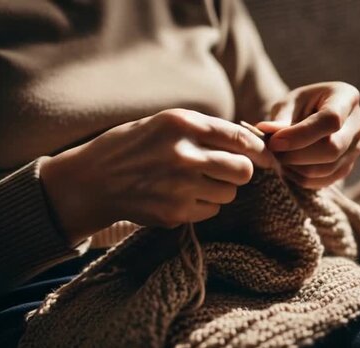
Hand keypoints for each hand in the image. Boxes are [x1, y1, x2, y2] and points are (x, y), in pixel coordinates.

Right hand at [41, 109, 272, 242]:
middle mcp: (184, 153)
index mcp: (183, 124)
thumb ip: (205, 129)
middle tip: (226, 172)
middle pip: (242, 170)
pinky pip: (211, 211)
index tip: (268, 158)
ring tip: (194, 183)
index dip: (260, 151)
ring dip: (220, 190)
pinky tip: (180, 197)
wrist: (91, 180)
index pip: (241, 139)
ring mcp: (179, 185)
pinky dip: (203, 206)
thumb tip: (252, 143)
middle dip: (240, 172)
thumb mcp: (165, 123)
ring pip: (229, 193)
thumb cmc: (132, 146)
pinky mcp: (174, 212)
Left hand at [256, 82, 359, 188]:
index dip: (300, 135)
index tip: (274, 142)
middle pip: (333, 148)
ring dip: (297, 169)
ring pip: (328, 168)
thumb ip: (280, 118)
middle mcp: (359, 123)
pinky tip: (288, 168)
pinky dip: (303, 179)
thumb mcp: (288, 103)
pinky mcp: (349, 166)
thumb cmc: (300, 105)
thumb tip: (267, 132)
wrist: (312, 117)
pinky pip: (326, 180)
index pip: (331, 120)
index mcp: (346, 97)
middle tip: (273, 152)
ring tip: (278, 159)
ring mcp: (357, 147)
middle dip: (297, 155)